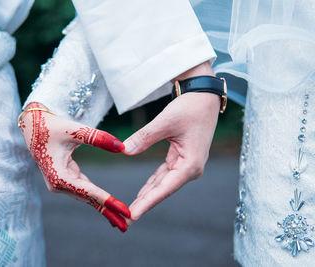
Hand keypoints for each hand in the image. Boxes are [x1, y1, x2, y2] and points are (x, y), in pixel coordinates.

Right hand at [20, 102, 130, 231]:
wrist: (32, 125)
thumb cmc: (51, 126)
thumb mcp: (75, 130)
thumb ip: (98, 138)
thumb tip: (121, 147)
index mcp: (59, 176)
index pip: (89, 191)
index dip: (108, 201)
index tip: (125, 211)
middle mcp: (58, 184)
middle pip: (88, 199)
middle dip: (108, 212)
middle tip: (127, 227)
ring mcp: (60, 183)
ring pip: (87, 197)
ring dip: (104, 207)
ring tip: (122, 222)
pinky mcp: (64, 179)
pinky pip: (85, 190)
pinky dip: (97, 197)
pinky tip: (109, 207)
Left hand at [123, 92, 219, 222]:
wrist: (204, 98)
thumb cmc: (189, 108)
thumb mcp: (165, 121)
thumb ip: (144, 137)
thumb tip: (124, 150)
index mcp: (190, 164)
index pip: (164, 189)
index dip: (147, 203)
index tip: (132, 216)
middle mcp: (190, 169)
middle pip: (162, 191)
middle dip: (144, 204)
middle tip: (125, 220)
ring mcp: (186, 166)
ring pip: (162, 185)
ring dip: (147, 196)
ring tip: (130, 210)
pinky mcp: (181, 160)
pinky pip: (163, 176)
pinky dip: (152, 184)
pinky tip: (142, 194)